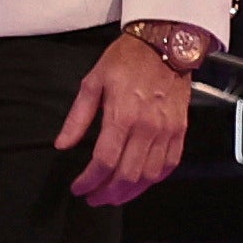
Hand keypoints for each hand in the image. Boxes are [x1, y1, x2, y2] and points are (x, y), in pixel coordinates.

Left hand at [51, 35, 193, 209]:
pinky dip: (153, 180)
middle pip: (126, 175)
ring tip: (113, 196)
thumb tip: (62, 144)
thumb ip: (77, 118)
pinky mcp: (180, 131)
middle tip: (93, 198)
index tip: (78, 188)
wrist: (166, 44)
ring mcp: (167, 131)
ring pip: (148, 176)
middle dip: (106, 193)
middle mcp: (147, 128)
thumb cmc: (127, 60)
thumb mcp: (93, 82)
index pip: (104, 161)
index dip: (89, 181)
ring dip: (129, 193)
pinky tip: (139, 183)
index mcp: (122, 115)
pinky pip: (169, 166)